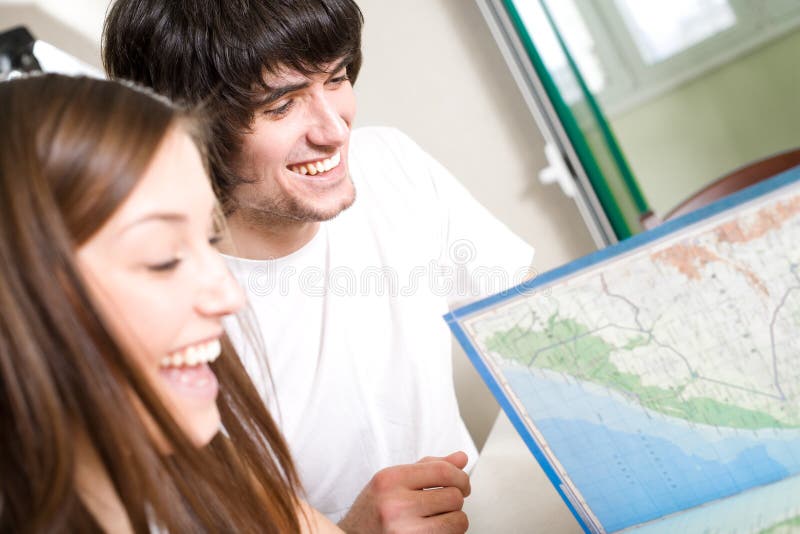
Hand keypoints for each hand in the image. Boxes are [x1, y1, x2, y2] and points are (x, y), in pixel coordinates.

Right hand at [338, 451, 470, 533]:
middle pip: (453, 496)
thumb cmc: (372, 511)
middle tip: (445, 503)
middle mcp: (395, 505)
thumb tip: (461, 459)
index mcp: (390, 480)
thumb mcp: (393, 481)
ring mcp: (404, 531)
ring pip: (457, 520)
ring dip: (454, 519)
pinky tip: (431, 530)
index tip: (462, 483)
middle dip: (456, 499)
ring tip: (437, 519)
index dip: (460, 476)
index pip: (442, 471)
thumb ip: (427, 468)